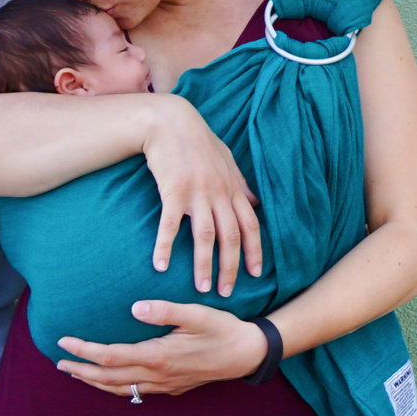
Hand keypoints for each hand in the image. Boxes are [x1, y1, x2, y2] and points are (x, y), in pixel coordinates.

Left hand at [56, 300, 269, 397]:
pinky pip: (136, 392)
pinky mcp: (172, 387)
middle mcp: (157, 375)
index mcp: (158, 355)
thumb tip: (135, 307)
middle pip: (108, 378)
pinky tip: (113, 382)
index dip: (84, 350)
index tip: (64, 341)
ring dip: (95, 382)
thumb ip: (165, 310)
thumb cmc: (223, 329)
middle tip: (59, 362)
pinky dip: (116, 388)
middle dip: (81, 370)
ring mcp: (164, 384)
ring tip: (77, 373)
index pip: (110, 356)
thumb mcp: (197, 313)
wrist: (246, 354)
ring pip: (120, 389)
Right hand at [142, 95, 262, 290]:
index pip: (251, 225)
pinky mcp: (173, 191)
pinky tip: (160, 266)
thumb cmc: (199, 142)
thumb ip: (242, 184)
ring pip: (205, 236)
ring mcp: (197, 193)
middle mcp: (219, 193)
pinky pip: (170, 225)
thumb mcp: (227, 160)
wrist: (171, 122)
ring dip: (204, 265)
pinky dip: (165, 246)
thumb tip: (256, 202)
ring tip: (201, 289)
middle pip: (230, 236)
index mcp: (233, 188)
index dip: (254, 250)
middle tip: (227, 293)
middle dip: (231, 267)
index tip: (256, 274)